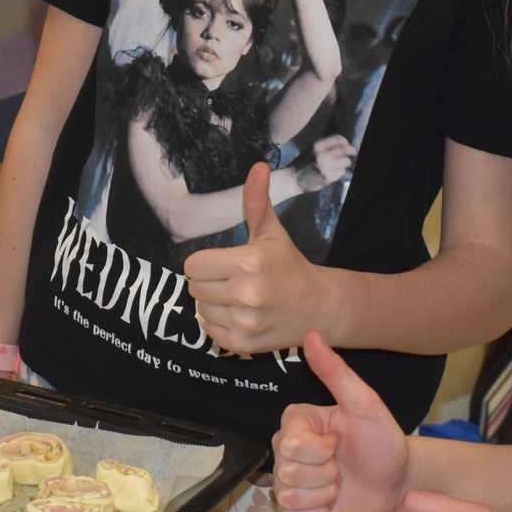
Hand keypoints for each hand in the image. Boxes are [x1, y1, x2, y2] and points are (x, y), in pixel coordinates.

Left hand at [186, 162, 329, 353]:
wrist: (318, 307)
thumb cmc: (289, 265)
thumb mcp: (272, 231)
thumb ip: (257, 200)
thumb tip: (258, 166)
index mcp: (248, 263)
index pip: (192, 266)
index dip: (205, 262)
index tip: (224, 263)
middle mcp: (245, 294)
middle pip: (194, 287)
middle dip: (209, 281)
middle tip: (233, 279)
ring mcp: (244, 323)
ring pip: (201, 309)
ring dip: (214, 303)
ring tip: (239, 297)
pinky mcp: (243, 345)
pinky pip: (210, 331)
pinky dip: (220, 324)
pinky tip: (241, 315)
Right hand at [270, 332, 411, 511]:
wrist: (399, 480)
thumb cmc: (384, 439)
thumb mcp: (364, 404)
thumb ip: (336, 372)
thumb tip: (312, 335)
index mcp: (298, 422)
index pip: (290, 443)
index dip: (320, 450)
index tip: (339, 442)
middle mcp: (288, 449)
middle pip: (287, 471)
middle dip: (325, 474)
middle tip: (342, 464)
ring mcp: (291, 480)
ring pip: (288, 496)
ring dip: (322, 495)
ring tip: (340, 482)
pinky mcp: (298, 509)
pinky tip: (333, 501)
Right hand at [294, 135, 355, 192]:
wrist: (293, 178)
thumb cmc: (303, 163)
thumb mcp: (311, 149)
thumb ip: (325, 146)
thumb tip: (344, 144)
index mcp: (317, 145)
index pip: (338, 139)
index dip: (346, 142)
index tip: (348, 145)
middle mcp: (322, 155)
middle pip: (345, 150)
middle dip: (352, 151)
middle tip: (355, 153)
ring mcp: (325, 167)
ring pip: (346, 162)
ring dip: (345, 163)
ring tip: (340, 165)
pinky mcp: (327, 177)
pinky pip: (341, 172)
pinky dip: (340, 172)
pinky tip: (333, 173)